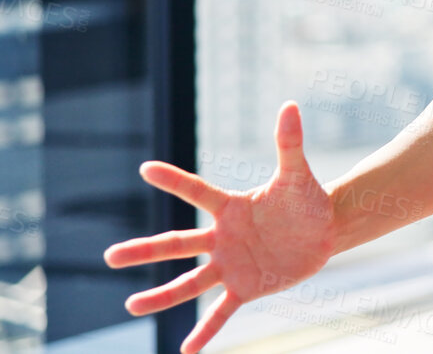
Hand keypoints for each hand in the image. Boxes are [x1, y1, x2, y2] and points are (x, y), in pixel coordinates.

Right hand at [102, 102, 335, 353]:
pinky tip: (186, 350)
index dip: (175, 180)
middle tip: (109, 256)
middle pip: (177, 244)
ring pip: (189, 282)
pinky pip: (221, 312)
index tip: (145, 168)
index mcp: (231, 208)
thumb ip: (289, 143)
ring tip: (131, 305)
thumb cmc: (306, 199)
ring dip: (161, 296)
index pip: (198, 192)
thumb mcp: (297, 175)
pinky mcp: (246, 287)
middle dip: (144, 249)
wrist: (323, 230)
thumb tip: (290, 104)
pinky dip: (205, 331)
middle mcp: (222, 238)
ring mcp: (230, 265)